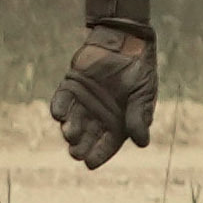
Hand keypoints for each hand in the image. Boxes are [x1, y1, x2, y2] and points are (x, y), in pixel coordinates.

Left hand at [48, 26, 152, 172]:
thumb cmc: (139, 68)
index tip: (90, 163)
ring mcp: (82, 102)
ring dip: (70, 129)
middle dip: (81, 146)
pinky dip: (59, 108)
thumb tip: (143, 143)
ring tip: (71, 134)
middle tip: (76, 152)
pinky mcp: (70, 87)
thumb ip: (139, 116)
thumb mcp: (143, 93)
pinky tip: (60, 115)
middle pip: (87, 137)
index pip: (108, 143)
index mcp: (118, 120)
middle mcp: (98, 115)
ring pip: (72, 122)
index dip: (99, 153)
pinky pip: (61, 101)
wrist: (126, 39)